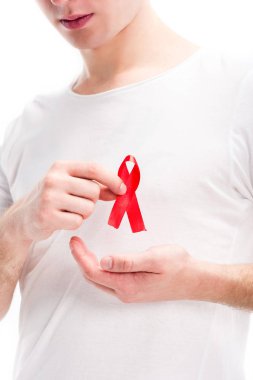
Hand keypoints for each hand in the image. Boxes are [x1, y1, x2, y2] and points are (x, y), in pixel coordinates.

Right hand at [11, 160, 125, 241]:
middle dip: (93, 201)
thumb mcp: (72, 185)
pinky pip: (77, 222)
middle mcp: (54, 179)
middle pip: (94, 191)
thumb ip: (96, 186)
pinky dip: (74, 223)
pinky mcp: (46, 215)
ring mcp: (49, 197)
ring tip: (69, 210)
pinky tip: (62, 219)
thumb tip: (120, 190)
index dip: (112, 179)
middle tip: (79, 202)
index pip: (93, 168)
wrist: (25, 216)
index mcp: (62, 167)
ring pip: (88, 208)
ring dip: (84, 213)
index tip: (122, 189)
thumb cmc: (54, 198)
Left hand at [69, 236, 199, 302]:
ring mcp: (129, 292)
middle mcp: (124, 292)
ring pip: (100, 280)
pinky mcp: (133, 288)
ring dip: (89, 264)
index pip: (94, 272)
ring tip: (84, 248)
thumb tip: (103, 261)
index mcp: (127, 285)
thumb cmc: (177, 266)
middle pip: (93, 277)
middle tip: (76, 242)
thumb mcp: (154, 259)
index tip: (74, 241)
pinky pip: (109, 280)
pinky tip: (101, 258)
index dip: (80, 257)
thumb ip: (128, 261)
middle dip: (81, 260)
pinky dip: (99, 268)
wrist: (194, 279)